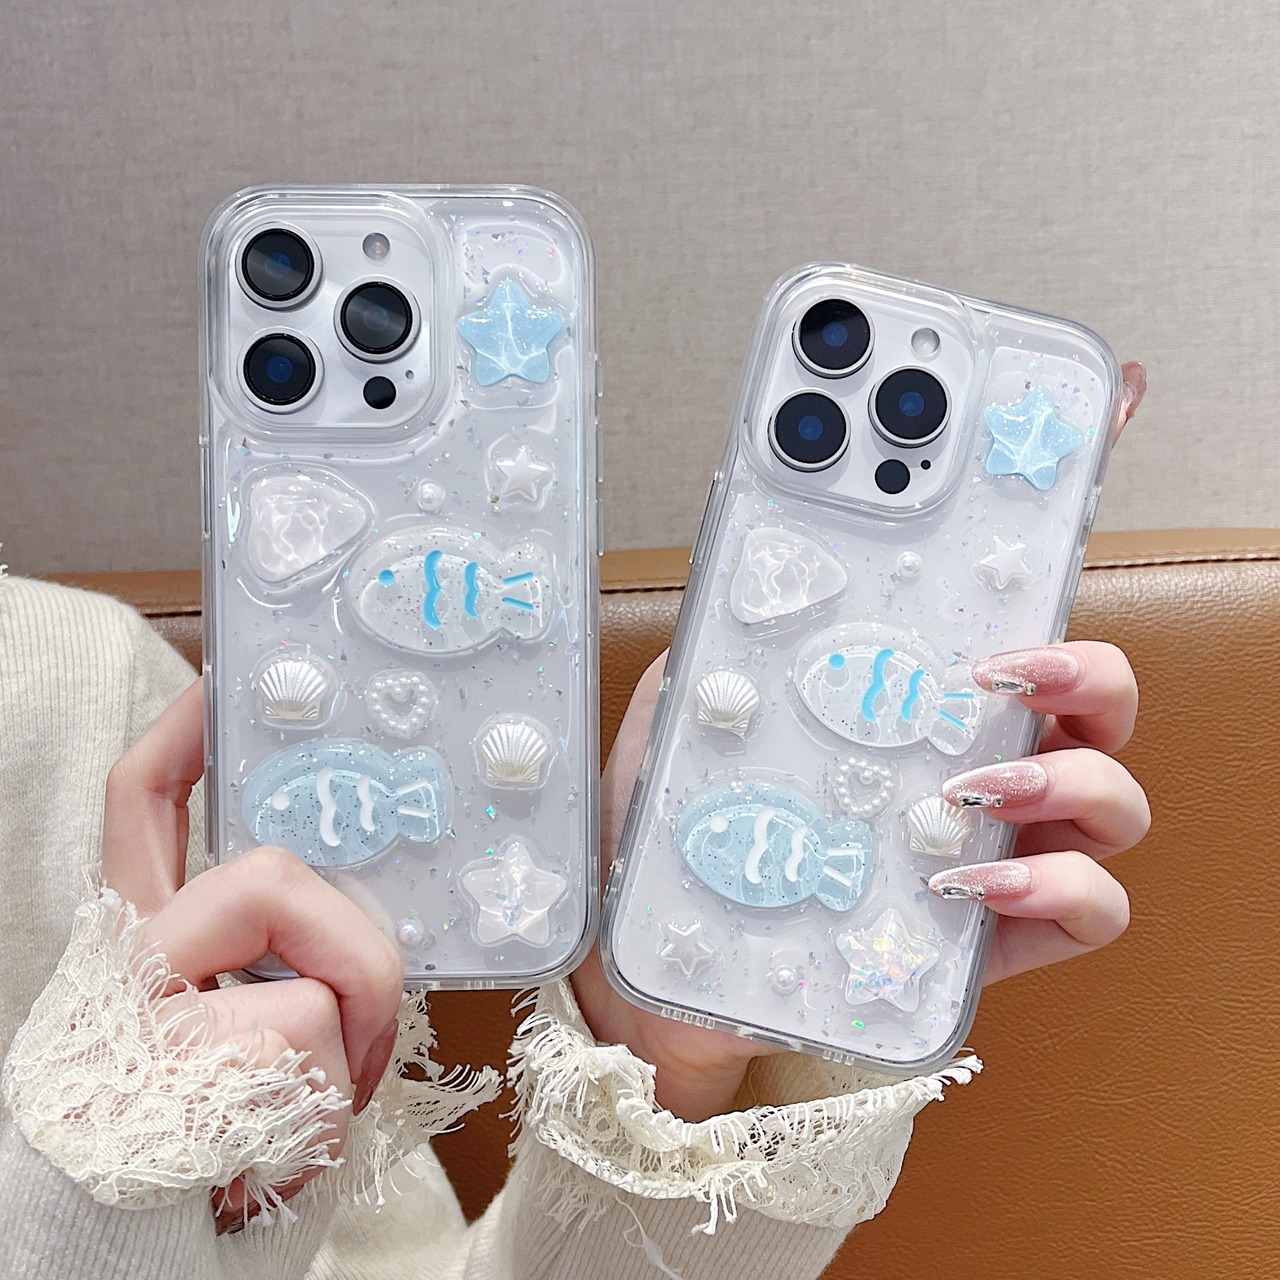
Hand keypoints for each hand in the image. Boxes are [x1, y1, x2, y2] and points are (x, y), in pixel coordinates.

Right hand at [101, 679, 403, 1230]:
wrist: (140, 1257)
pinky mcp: (180, 1053)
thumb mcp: (253, 1031)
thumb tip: (375, 913)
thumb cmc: (226, 1136)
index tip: (222, 684)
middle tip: (355, 1033)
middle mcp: (132, 959)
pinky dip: (340, 1082)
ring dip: (357, 1029)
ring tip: (322, 1100)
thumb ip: (279, 956)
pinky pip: (318, 1022)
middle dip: (351, 946)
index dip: (183, 737)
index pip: (142, 809)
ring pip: (320, 949)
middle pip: (269, 870)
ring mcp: (151, 1004)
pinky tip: (292, 1138)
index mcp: (144, 941)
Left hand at [570, 362, 1149, 1123]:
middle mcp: (977, 754)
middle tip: (1002, 662)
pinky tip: (970, 879)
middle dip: (1080, 661)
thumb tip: (758, 554)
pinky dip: (1054, 885)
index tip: (1107, 402)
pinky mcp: (998, 940)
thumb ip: (733, 635)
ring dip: (1063, 773)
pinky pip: (1092, 905)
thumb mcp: (689, 708)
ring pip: (1115, 792)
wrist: (655, 972)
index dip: (1067, 495)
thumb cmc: (676, 835)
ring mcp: (1000, 845)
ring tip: (963, 784)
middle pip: (1097, 688)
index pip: (1008, 591)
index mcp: (916, 691)